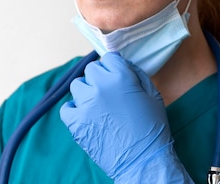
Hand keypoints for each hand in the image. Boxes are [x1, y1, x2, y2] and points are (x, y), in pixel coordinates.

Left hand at [60, 52, 193, 182]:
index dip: (114, 67)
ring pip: (77, 86)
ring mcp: (86, 105)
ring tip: (98, 106)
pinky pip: (67, 107)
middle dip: (100, 78)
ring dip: (86, 92)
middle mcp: (101, 87)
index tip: (116, 76)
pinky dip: (74, 110)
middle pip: (91, 70)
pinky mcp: (75, 123)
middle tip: (109, 93)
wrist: (143, 161)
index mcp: (121, 77)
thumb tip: (123, 65)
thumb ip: (136, 74)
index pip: (109, 58)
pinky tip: (85, 116)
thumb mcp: (153, 95)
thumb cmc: (152, 129)